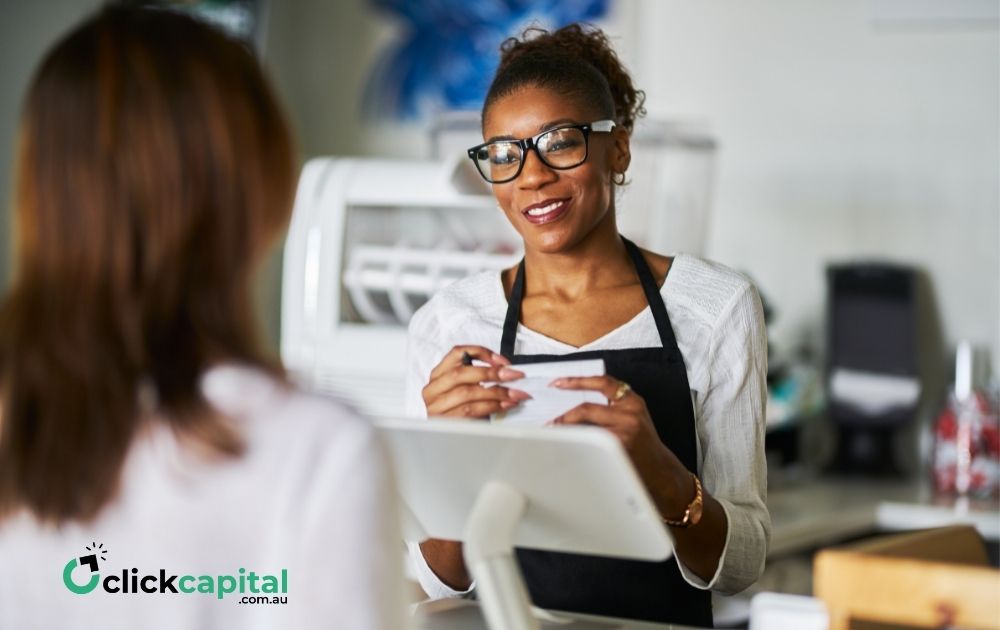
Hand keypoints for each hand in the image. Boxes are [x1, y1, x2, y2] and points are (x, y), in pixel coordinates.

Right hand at [422, 345, 529, 418]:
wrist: (449, 443)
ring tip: (515, 394)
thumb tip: (506, 371)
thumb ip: (478, 378)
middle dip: (491, 373)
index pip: (456, 353)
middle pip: (461, 373)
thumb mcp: (465, 390)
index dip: (480, 353)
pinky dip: (491, 406)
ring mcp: (436, 406)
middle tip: (514, 375)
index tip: (501, 361)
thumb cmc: (459, 411)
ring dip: (496, 392)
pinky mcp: (444, 422)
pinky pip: (470, 410)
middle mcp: (433, 388)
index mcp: (438, 374)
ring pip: (467, 393)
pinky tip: (505, 405)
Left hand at [550, 376, 685, 487]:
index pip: (602, 383)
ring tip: (556, 435)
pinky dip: (576, 445)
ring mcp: (624, 431)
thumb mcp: (633, 418)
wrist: (662, 472)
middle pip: (586, 408)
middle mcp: (630, 413)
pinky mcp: (619, 449)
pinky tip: (569, 448)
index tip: (559, 382)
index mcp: (632, 402)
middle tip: (551, 421)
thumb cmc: (643, 446)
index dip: (577, 381)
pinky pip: (590, 443)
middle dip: (564, 416)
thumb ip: (613, 408)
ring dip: (567, 431)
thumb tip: (575, 405)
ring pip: (585, 427)